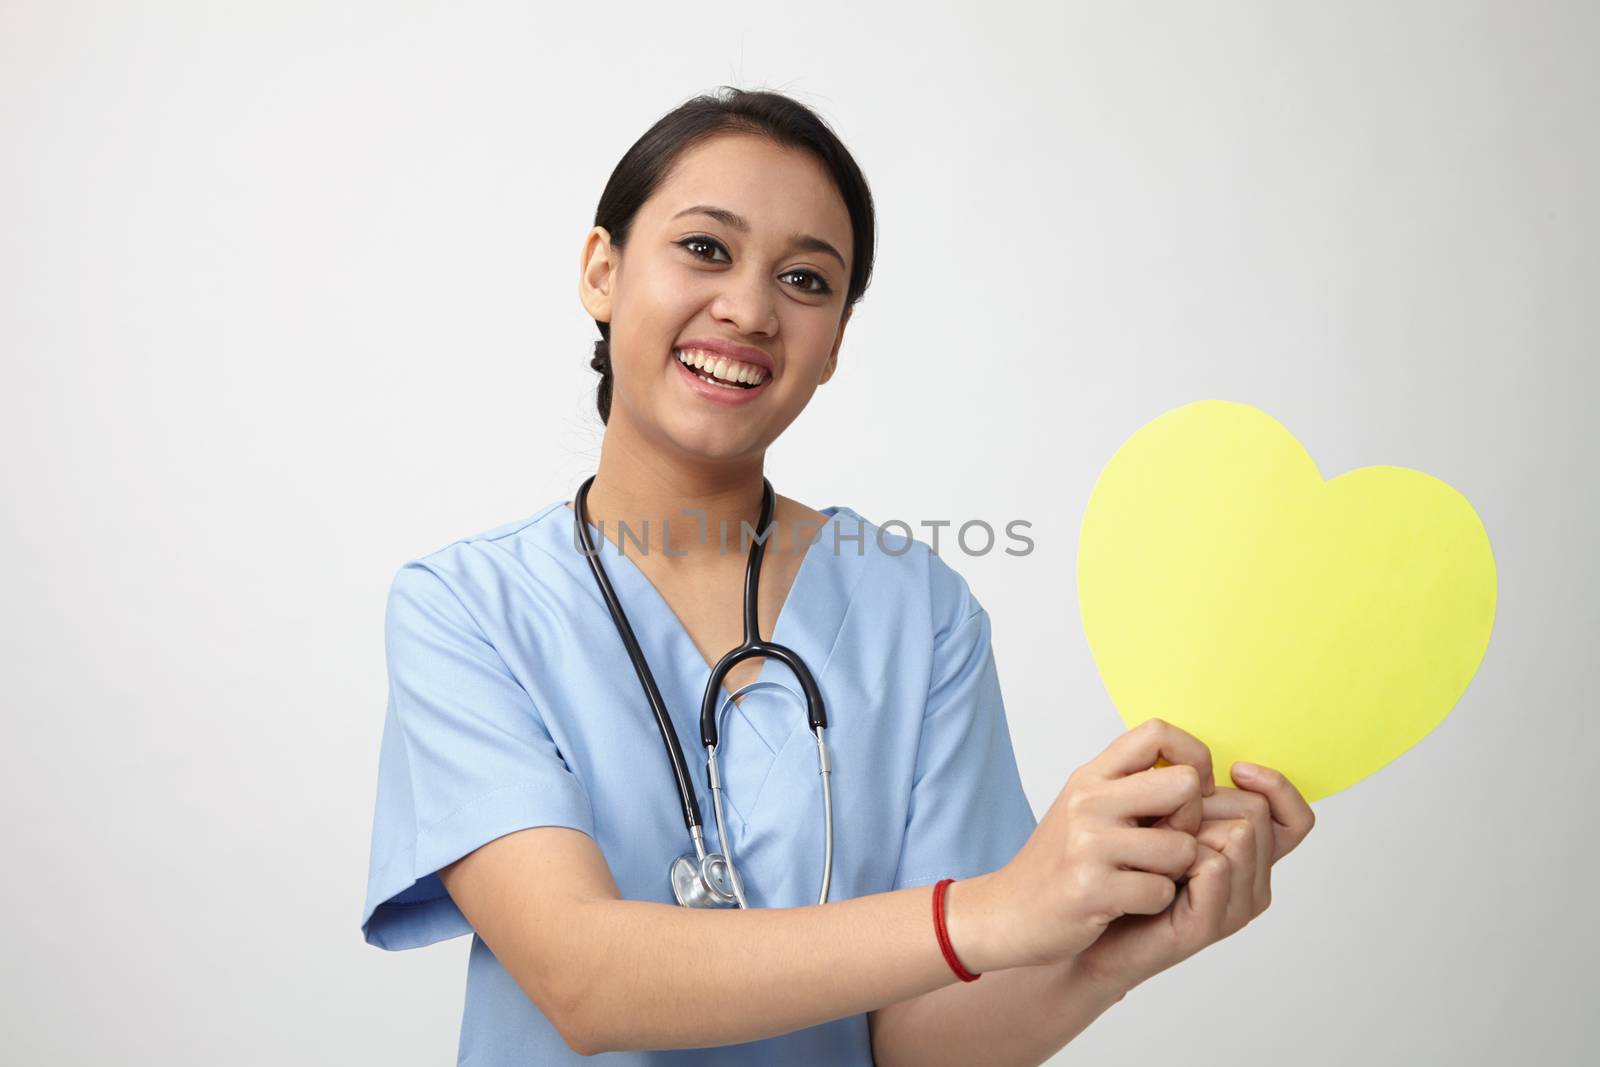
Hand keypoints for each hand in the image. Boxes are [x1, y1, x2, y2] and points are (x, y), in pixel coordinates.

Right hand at [958, 718, 1215, 972]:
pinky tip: (1125, 903)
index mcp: (1091, 776)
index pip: (1157, 732)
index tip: (1194, 790)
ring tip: (1140, 877)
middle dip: (1191, 821)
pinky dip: (1153, 903)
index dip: (1193, 756)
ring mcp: (1089, 843)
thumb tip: (1194, 773)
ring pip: (1182, 848)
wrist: (1008, 912)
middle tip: (1168, 843)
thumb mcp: (1086, 807)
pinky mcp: (1092, 887)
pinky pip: (1161, 891)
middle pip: (1184, 785)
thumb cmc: (1059, 862)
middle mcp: (1089, 800)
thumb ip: (1130, 786)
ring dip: (1173, 872)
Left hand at [1069, 761, 1316, 996]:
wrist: (1081, 922)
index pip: (1294, 818)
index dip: (1279, 788)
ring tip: (1154, 852)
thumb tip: (1198, 754)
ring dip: (1188, 826)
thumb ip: (1186, 790)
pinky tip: (1152, 869)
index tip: (1236, 769)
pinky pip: (1215, 865)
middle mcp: (1250, 881)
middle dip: (1204, 804)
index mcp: (1246, 854)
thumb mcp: (1158, 816)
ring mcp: (1233, 906)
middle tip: (1160, 827)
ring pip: (1241, 833)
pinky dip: (1179, 855)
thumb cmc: (1118, 867)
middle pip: (1256, 812)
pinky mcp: (1208, 924)